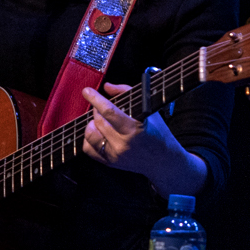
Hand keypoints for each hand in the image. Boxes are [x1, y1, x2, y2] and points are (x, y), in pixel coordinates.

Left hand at [80, 84, 207, 197]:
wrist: (163, 160)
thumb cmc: (157, 132)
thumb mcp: (147, 109)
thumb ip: (126, 93)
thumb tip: (107, 87)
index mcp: (134, 129)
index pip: (109, 112)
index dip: (96, 100)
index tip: (87, 91)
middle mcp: (123, 144)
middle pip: (98, 121)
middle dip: (97, 110)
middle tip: (101, 107)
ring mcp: (115, 155)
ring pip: (90, 134)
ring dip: (92, 123)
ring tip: (101, 120)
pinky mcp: (110, 163)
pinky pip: (88, 149)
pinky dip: (89, 138)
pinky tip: (98, 133)